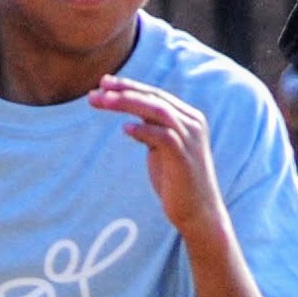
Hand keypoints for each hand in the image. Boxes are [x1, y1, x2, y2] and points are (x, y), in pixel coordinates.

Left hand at [93, 76, 227, 236]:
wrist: (198, 213)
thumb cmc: (177, 182)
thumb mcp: (161, 152)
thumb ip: (150, 134)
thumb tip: (129, 124)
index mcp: (187, 118)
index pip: (155, 95)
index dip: (129, 87)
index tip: (103, 83)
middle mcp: (192, 123)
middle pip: (154, 98)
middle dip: (124, 91)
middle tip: (99, 88)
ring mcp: (190, 139)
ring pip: (157, 111)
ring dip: (129, 103)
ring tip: (104, 101)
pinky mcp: (184, 156)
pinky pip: (163, 137)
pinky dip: (143, 130)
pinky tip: (125, 129)